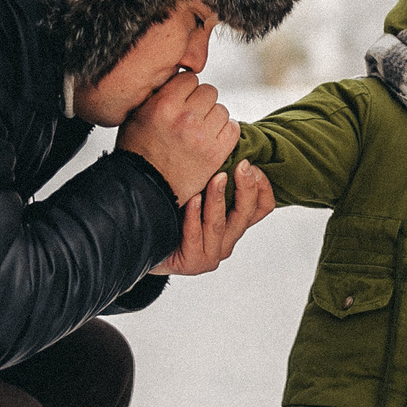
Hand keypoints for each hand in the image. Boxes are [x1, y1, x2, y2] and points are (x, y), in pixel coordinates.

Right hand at [117, 70, 236, 202]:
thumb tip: (175, 75)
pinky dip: (226, 131)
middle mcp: (185, 118)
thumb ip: (157, 94)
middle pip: (209, 92)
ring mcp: (202, 136)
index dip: (187, 88)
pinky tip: (213, 137)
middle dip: (201, 102)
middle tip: (192, 116)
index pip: (190, 78)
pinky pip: (233, 128)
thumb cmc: (137, 152)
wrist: (145, 187)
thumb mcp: (136, 115)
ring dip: (214, 117)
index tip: (183, 99)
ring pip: (222, 110)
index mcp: (163, 105)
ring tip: (201, 129)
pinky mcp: (216, 153)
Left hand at [152, 162, 275, 274]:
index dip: (261, 186)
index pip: (262, 206)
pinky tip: (192, 199)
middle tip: (242, 166)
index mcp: (234, 224)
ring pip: (220, 223)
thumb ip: (214, 177)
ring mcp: (211, 253)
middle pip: (247, 213)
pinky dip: (193, 217)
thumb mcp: (197, 191)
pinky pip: (195, 236)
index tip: (249, 165)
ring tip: (217, 177)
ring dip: (218, 198)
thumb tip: (225, 143)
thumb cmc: (170, 214)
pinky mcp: (193, 263)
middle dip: (246, 187)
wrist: (144, 245)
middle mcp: (227, 240)